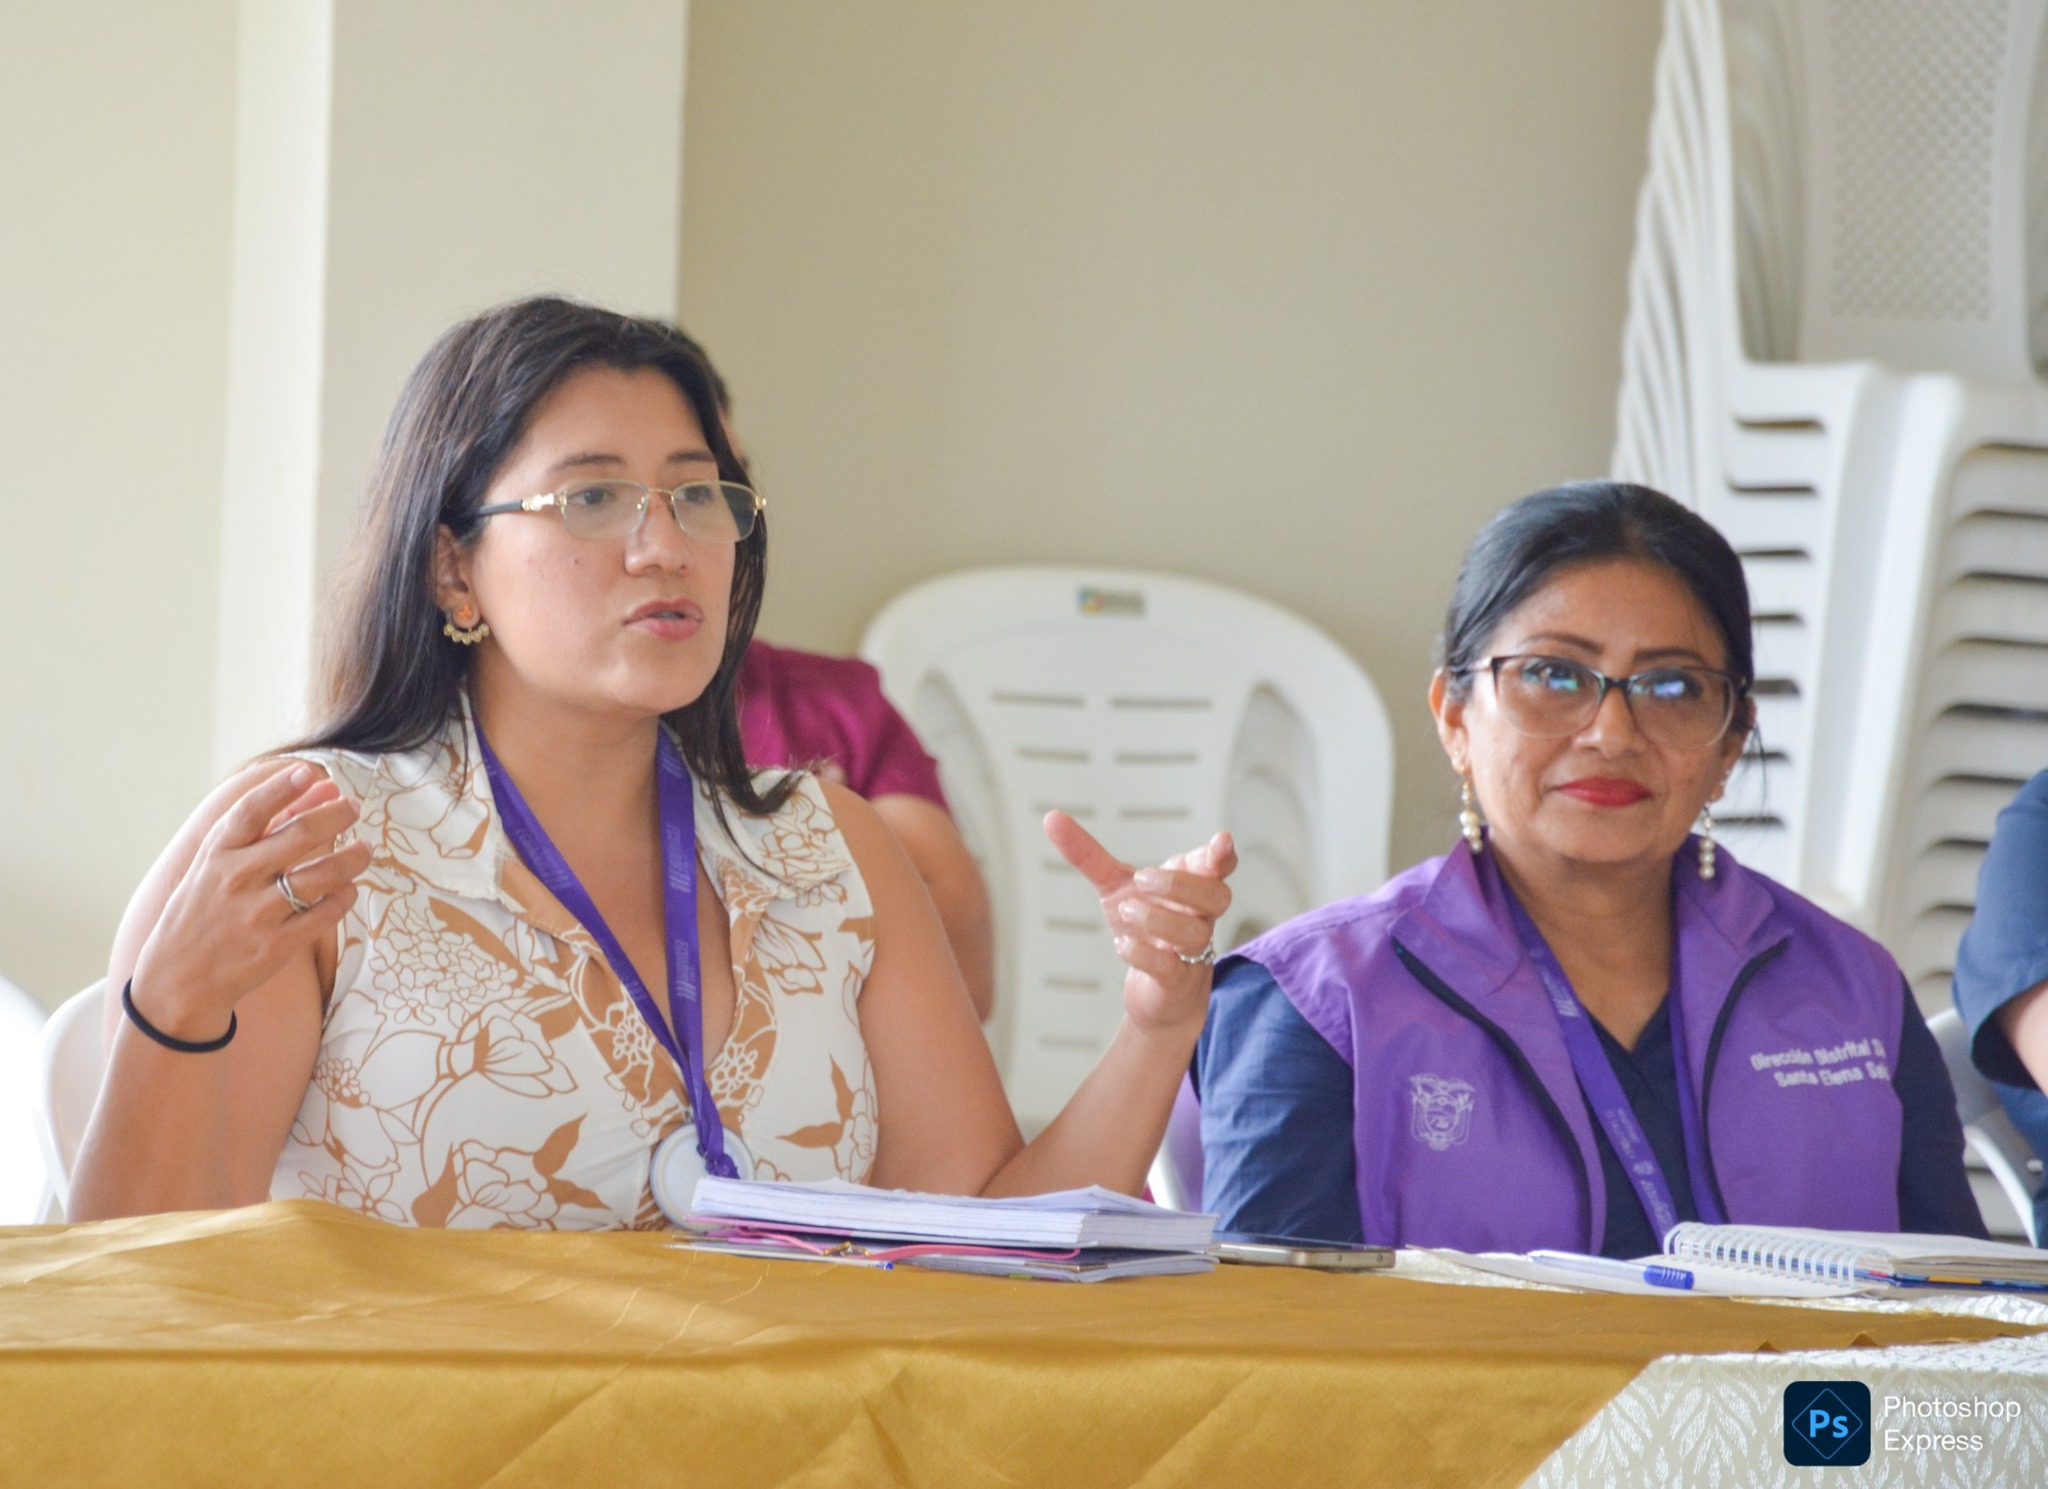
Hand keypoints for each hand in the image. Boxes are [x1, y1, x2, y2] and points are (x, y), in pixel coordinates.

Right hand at [128, 762, 372, 1041]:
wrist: (177, 980)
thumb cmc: (203, 910)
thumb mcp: (218, 864)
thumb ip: (268, 823)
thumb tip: (320, 786)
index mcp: (216, 855)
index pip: (251, 811)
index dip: (282, 787)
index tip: (311, 771)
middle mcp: (235, 880)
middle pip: (300, 836)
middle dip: (336, 816)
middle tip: (353, 808)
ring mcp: (257, 913)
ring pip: (323, 875)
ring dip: (353, 858)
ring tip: (363, 850)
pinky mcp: (277, 945)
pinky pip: (326, 913)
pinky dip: (344, 896)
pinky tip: (347, 889)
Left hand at [1043, 811, 1235, 1039]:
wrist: (1156, 990)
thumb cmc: (1144, 927)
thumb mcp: (1114, 887)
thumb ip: (1088, 854)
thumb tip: (1052, 817)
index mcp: (1192, 885)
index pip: (1219, 866)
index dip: (1222, 855)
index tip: (1220, 842)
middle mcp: (1199, 916)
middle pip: (1216, 895)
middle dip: (1180, 884)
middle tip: (1141, 879)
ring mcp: (1192, 950)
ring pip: (1194, 932)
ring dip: (1158, 919)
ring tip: (1127, 912)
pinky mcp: (1176, 981)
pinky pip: (1170, 967)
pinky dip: (1144, 954)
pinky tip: (1122, 943)